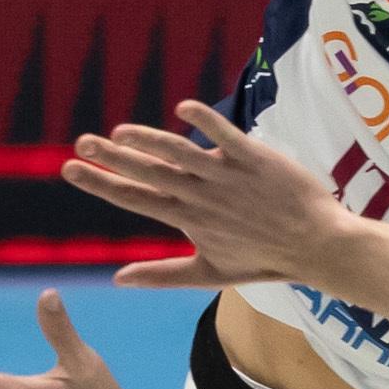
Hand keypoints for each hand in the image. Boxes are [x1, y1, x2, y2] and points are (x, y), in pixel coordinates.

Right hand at [65, 100, 356, 290]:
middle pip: (150, 174)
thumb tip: (117, 280)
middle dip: (113, 159)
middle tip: (81, 143)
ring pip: (181, 156)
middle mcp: (202, 197)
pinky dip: (207, 123)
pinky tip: (183, 109)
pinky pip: (226, 137)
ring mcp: (227, 177)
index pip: (136, 199)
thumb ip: (160, 275)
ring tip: (118, 132)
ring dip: (149, 141)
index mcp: (188, 220)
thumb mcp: (209, 273)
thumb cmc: (263, 259)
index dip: (103, 184)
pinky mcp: (254, 159)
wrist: (317, 246)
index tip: (71, 169)